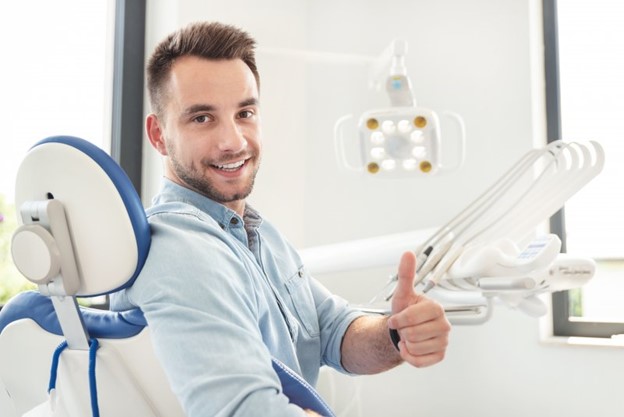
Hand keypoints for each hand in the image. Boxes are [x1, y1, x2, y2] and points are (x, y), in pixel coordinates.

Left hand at [387, 251, 450, 366]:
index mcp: (436, 308)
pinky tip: (411, 347)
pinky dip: (409, 356)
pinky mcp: (440, 355)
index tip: (395, 318)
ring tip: (409, 335)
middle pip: (412, 334)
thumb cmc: (405, 311)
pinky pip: (419, 361)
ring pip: (415, 347)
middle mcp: (444, 325)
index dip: (398, 319)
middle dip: (402, 331)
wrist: (405, 330)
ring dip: (405, 343)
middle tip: (405, 327)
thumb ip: (406, 274)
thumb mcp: (402, 293)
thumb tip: (408, 253)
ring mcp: (444, 341)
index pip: (412, 318)